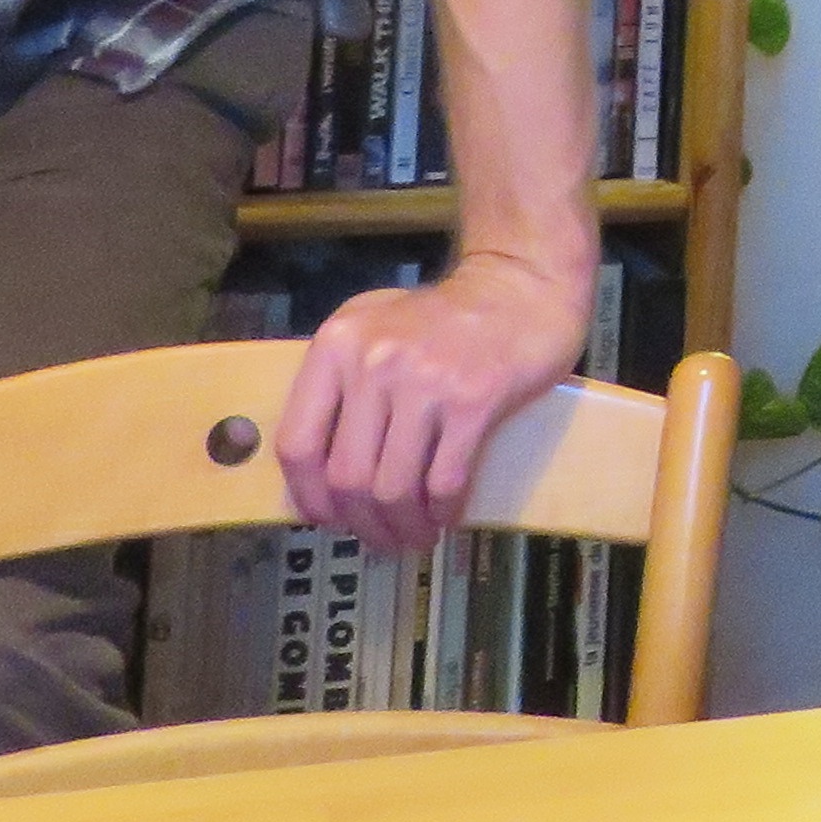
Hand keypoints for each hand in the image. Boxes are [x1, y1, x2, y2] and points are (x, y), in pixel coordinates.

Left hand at [278, 247, 587, 546]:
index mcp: (338, 345)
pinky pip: (445, 480)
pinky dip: (442, 511)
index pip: (297, 442)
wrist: (523, 283)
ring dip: (403, 527)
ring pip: (393, 487)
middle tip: (382, 538)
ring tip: (415, 535)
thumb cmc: (447, 316)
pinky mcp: (475, 400)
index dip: (309, 496)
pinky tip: (446, 516)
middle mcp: (374, 362)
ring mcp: (426, 381)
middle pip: (347, 477)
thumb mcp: (376, 328)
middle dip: (363, 523)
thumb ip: (342, 385)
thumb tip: (322, 474)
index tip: (328, 519)